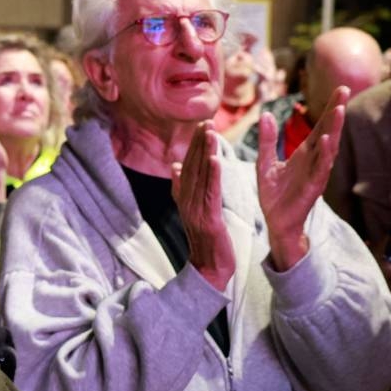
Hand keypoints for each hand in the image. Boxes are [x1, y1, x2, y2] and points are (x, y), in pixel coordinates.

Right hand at [172, 123, 235, 290]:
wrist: (209, 269)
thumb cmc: (205, 240)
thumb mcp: (193, 211)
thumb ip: (183, 188)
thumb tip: (174, 166)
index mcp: (184, 199)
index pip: (187, 167)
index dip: (194, 146)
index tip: (202, 125)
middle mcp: (187, 202)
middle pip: (192, 168)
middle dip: (199, 144)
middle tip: (206, 121)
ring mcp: (196, 211)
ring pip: (201, 177)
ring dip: (206, 153)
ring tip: (211, 133)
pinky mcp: (209, 220)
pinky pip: (211, 194)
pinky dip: (213, 176)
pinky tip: (216, 159)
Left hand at [257, 86, 347, 269]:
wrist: (275, 220)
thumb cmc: (274, 193)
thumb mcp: (265, 162)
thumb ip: (267, 140)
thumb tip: (267, 114)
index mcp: (305, 153)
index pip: (320, 126)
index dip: (329, 108)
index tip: (340, 88)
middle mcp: (315, 160)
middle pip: (329, 131)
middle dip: (336, 111)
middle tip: (344, 90)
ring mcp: (316, 173)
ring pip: (329, 148)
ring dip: (334, 129)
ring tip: (338, 111)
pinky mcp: (313, 187)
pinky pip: (321, 169)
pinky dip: (325, 155)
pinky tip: (327, 140)